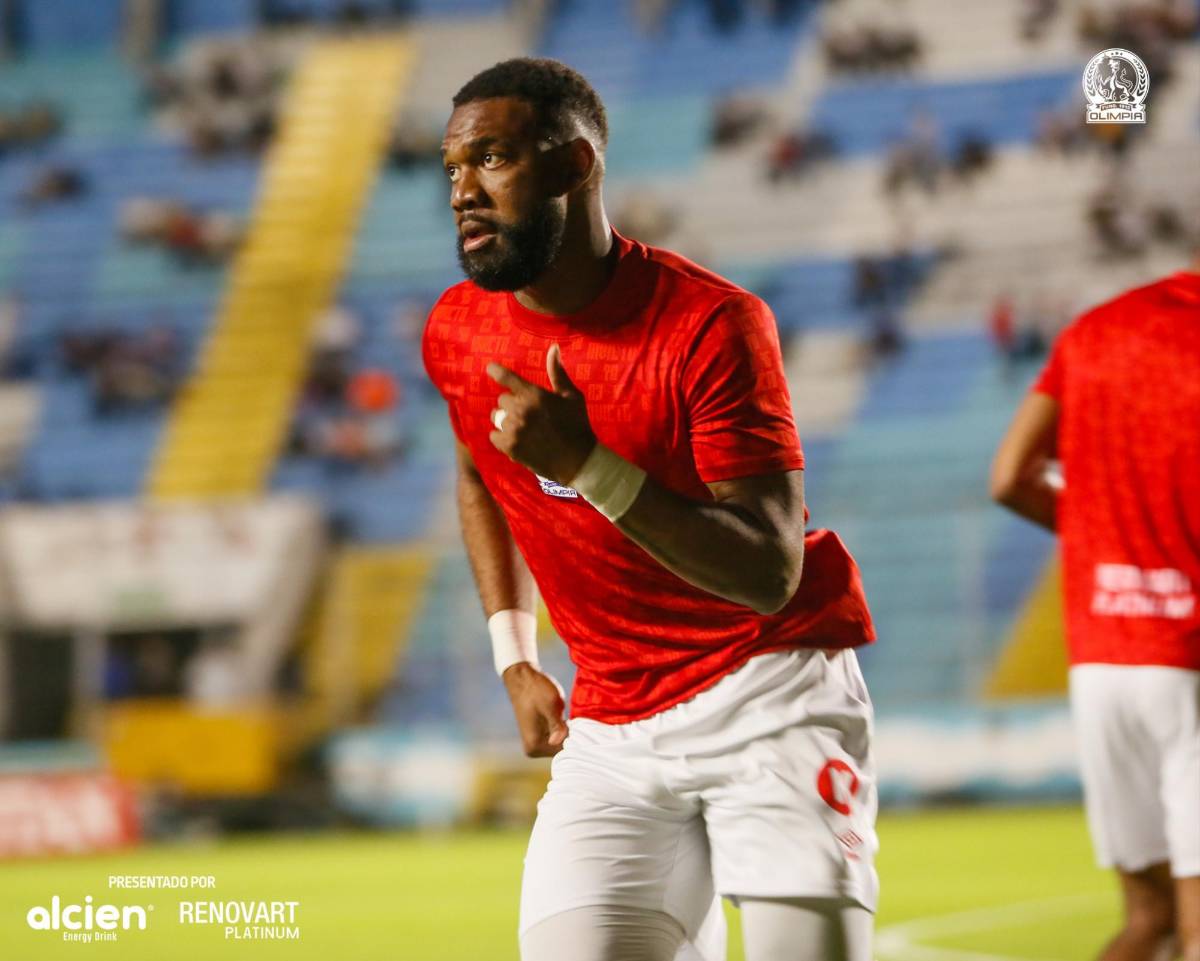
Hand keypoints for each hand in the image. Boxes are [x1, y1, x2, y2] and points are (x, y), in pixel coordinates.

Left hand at [487, 344, 595, 485]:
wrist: (577, 460)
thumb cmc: (577, 425)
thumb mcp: (571, 396)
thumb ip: (558, 372)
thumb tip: (553, 348)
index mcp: (535, 395)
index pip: (508, 378)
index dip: (496, 372)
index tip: (490, 368)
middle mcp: (521, 410)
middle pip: (502, 400)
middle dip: (512, 404)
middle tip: (526, 413)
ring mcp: (514, 429)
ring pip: (496, 418)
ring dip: (506, 420)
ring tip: (521, 427)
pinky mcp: (510, 447)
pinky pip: (494, 435)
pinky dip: (502, 437)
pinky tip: (515, 439)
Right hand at [502, 662, 567, 757]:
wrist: (522, 678)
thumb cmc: (536, 690)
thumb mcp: (551, 705)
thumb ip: (558, 725)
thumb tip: (561, 742)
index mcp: (535, 746)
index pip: (565, 750)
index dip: (575, 737)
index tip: (578, 724)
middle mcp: (534, 749)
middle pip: (563, 748)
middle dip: (571, 734)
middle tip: (571, 716)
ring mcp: (536, 743)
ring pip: (562, 741)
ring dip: (567, 729)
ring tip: (565, 714)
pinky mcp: (539, 735)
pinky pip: (557, 736)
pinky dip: (563, 727)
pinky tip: (562, 715)